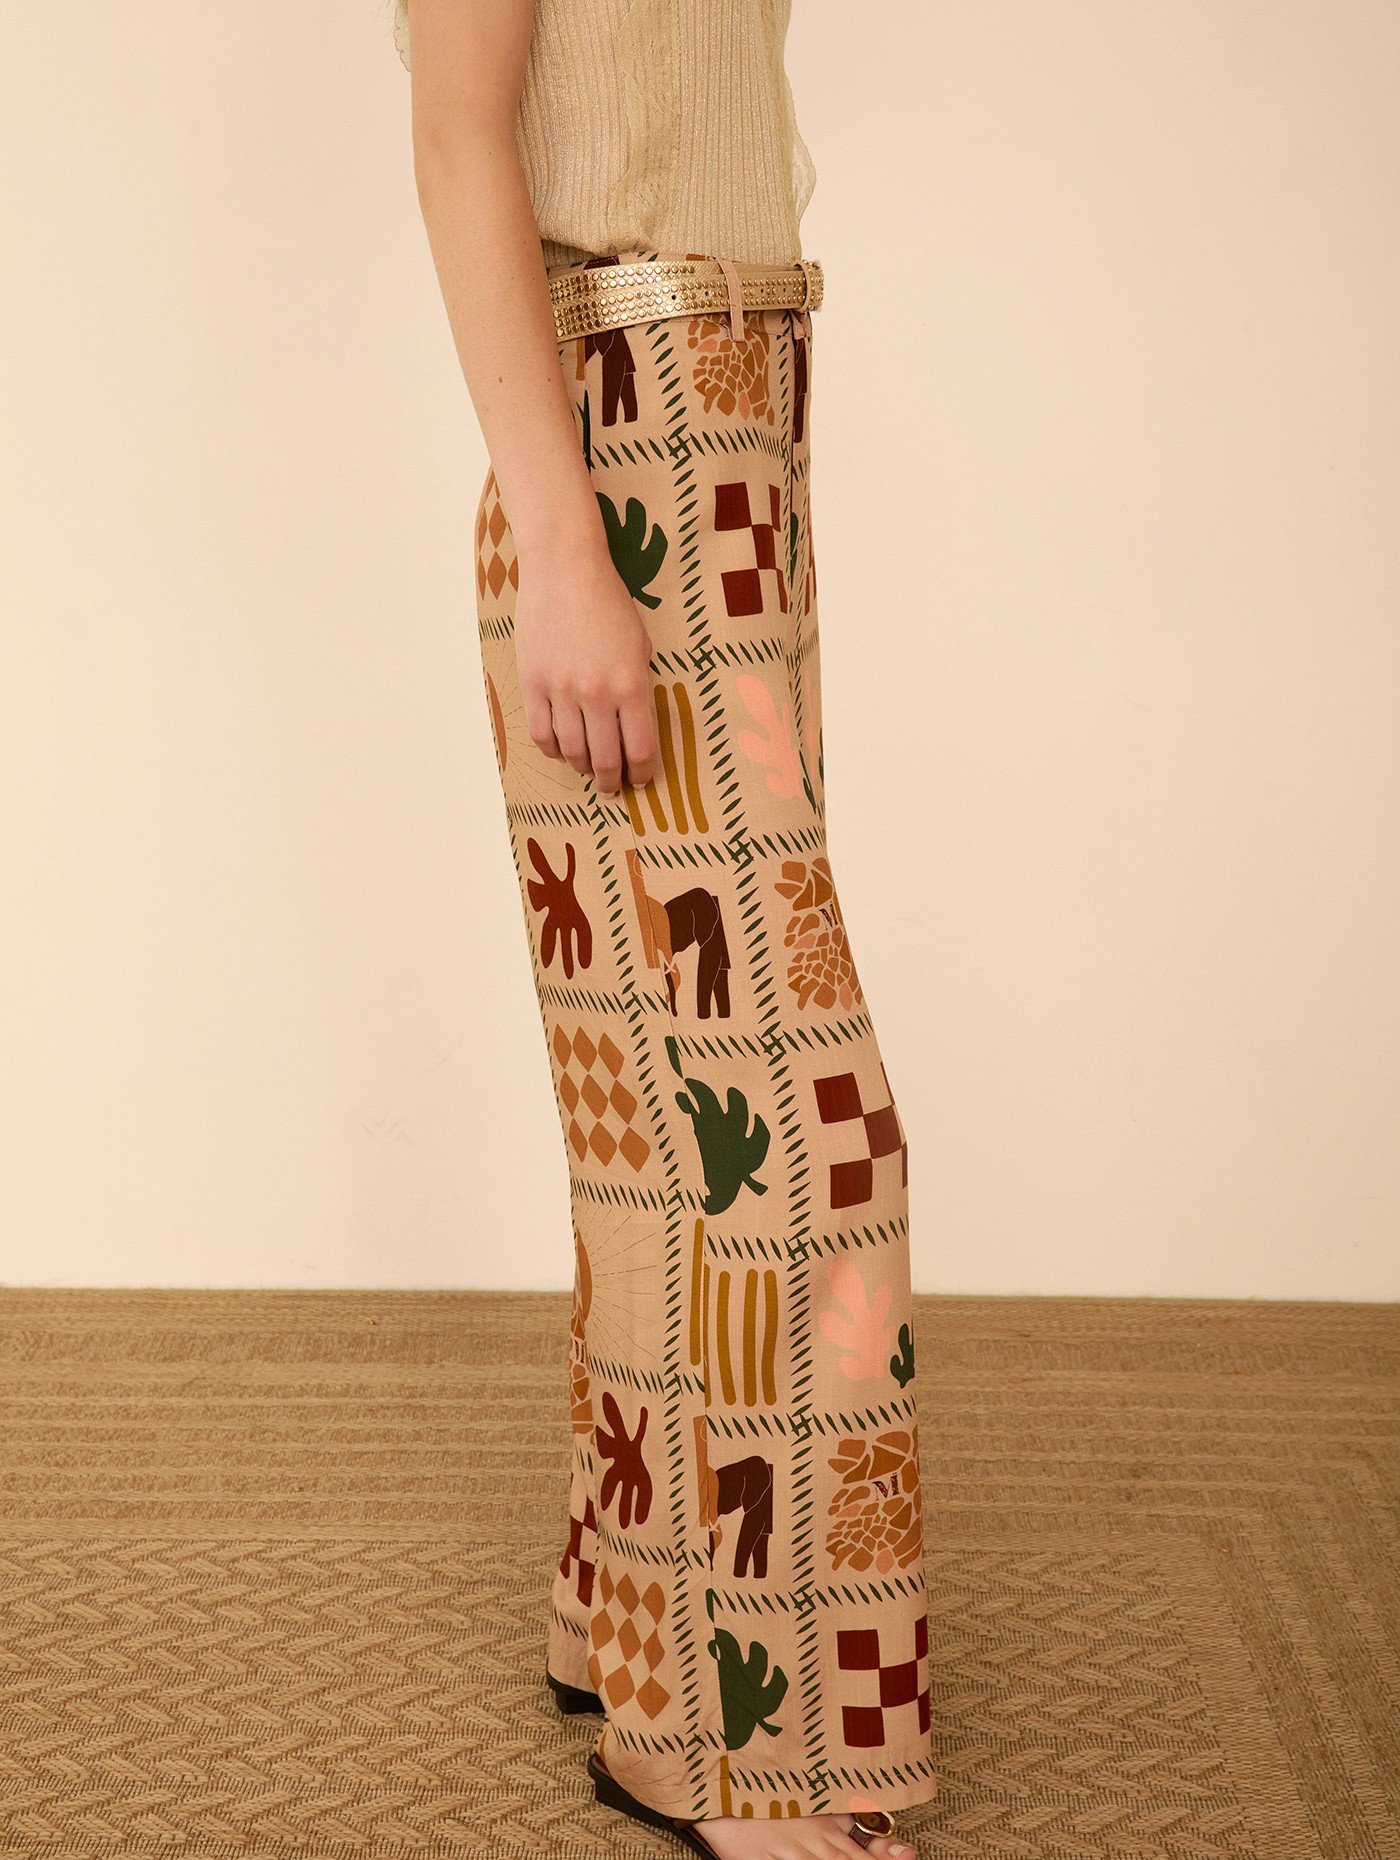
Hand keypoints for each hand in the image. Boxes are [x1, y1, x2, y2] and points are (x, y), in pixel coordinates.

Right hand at [513, 538, 658, 793]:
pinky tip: (562, 749)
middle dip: (611, 780)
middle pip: (605, 759)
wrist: (564, 568)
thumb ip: (638, 685)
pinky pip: (541, 733)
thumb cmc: (609, 601)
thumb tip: (635, 723)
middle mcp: (596, 693)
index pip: (640, 749)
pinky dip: (553, 750)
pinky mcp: (532, 682)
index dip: (642, 773)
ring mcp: (561, 690)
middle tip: (613, 785)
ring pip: (571, 752)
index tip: (641, 779)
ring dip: (582, 768)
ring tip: (588, 770)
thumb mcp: (640, 644)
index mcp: (631, 684)